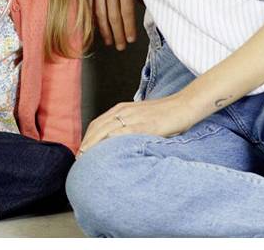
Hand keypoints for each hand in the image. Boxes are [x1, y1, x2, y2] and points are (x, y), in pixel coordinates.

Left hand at [77, 95, 202, 155]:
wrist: (184, 105)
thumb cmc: (165, 113)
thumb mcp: (142, 117)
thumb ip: (129, 126)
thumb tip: (117, 142)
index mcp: (122, 109)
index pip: (97, 123)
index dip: (87, 137)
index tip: (81, 151)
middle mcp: (124, 111)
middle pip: (97, 127)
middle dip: (86, 143)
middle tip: (79, 158)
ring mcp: (134, 117)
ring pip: (106, 130)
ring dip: (94, 144)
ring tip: (86, 158)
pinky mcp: (146, 125)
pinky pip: (125, 132)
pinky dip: (112, 141)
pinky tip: (105, 150)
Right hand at [82, 0, 137, 49]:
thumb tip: (141, 1)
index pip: (126, 11)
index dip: (128, 27)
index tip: (131, 39)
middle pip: (113, 16)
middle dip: (118, 34)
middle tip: (121, 47)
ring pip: (100, 12)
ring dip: (105, 29)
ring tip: (109, 41)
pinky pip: (90, 2)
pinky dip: (92, 16)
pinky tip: (96, 25)